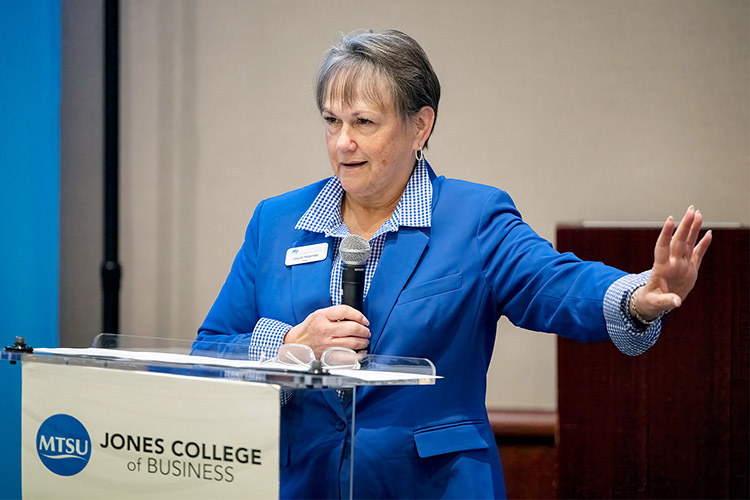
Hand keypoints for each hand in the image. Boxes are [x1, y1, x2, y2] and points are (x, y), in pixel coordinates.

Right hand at [284, 305, 370, 357]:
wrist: (296, 344)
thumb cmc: (309, 329)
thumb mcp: (318, 315)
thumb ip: (335, 313)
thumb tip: (356, 317)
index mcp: (321, 317)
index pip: (345, 311)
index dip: (359, 315)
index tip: (364, 320)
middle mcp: (324, 330)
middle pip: (352, 328)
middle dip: (364, 330)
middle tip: (366, 332)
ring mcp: (327, 344)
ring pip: (353, 342)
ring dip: (363, 342)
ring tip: (364, 340)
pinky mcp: (329, 356)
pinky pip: (348, 357)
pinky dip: (358, 355)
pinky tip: (360, 351)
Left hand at [633, 206, 711, 320]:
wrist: (653, 302)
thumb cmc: (651, 301)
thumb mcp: (656, 304)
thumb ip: (666, 301)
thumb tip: (676, 302)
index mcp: (662, 269)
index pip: (663, 247)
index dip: (665, 234)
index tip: (670, 220)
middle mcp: (672, 263)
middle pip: (678, 241)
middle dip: (685, 225)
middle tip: (691, 210)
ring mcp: (681, 265)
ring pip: (688, 244)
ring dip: (692, 229)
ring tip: (698, 214)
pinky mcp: (689, 270)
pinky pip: (697, 254)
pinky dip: (703, 244)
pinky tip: (708, 233)